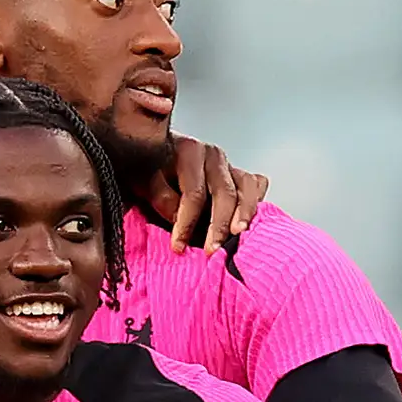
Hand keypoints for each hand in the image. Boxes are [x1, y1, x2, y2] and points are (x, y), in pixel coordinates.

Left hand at [150, 133, 268, 251]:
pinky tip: (252, 219)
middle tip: (212, 249)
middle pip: (224, 193)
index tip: (179, 246)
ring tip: (239, 233)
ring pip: (247, 187)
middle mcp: (213, 155)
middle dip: (218, 225)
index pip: (194, 193)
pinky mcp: (238, 174)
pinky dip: (257, 200)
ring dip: (245, 213)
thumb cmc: (150, 169)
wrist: (157, 155)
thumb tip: (177, 217)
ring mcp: (229, 164)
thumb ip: (160, 196)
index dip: (187, 223)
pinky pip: (256, 184)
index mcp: (190, 151)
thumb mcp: (144, 180)